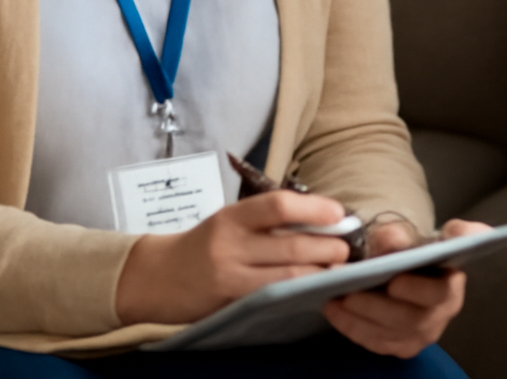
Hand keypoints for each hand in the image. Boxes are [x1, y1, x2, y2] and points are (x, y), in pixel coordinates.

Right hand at [115, 190, 351, 324]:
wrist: (158, 277)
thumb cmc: (203, 244)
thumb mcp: (230, 222)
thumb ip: (267, 219)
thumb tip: (321, 217)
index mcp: (232, 216)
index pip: (278, 205)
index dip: (314, 208)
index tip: (338, 212)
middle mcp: (230, 244)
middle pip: (291, 245)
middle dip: (328, 246)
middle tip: (347, 247)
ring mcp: (231, 276)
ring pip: (288, 275)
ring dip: (320, 272)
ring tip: (339, 268)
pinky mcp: (232, 302)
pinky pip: (275, 295)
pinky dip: (300, 291)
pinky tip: (315, 288)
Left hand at [323, 218, 488, 357]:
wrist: (408, 267)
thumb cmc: (411, 249)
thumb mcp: (410, 234)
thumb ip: (405, 234)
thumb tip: (393, 239)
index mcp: (451, 282)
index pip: (439, 292)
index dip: (417, 289)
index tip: (394, 282)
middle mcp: (442, 313)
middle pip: (411, 319)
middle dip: (377, 307)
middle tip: (349, 294)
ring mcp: (423, 333)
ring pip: (391, 334)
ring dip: (360, 319)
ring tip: (335, 300)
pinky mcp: (402, 344)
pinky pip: (378, 343)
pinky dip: (353, 328)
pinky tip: (334, 311)